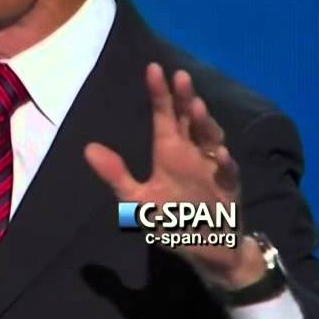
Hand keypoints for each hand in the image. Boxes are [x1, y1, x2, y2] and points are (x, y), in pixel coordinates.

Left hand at [84, 63, 264, 288]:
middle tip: (180, 76)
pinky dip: (224, 164)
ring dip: (205, 123)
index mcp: (169, 152)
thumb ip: (116, 175)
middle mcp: (192, 153)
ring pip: (211, 138)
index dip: (159, 93)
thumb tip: (88, 149)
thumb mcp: (137, 201)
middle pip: (189, 119)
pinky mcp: (229, 189)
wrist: (205, 249)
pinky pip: (228, 173)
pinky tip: (218, 154)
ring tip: (195, 107)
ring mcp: (213, 168)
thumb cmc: (172, 219)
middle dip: (185, 98)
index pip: (164, 116)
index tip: (153, 68)